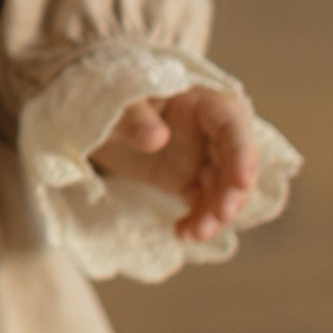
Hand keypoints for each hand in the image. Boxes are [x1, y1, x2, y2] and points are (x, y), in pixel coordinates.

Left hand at [87, 86, 260, 243]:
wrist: (88, 118)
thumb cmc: (106, 98)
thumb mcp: (115, 103)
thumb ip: (135, 117)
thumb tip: (157, 139)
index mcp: (196, 99)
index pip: (232, 121)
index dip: (243, 151)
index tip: (243, 182)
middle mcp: (206, 129)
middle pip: (235, 160)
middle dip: (232, 191)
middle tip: (219, 216)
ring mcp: (198, 155)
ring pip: (222, 187)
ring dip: (215, 213)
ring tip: (195, 234)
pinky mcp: (185, 179)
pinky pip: (202, 202)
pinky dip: (198, 220)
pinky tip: (183, 233)